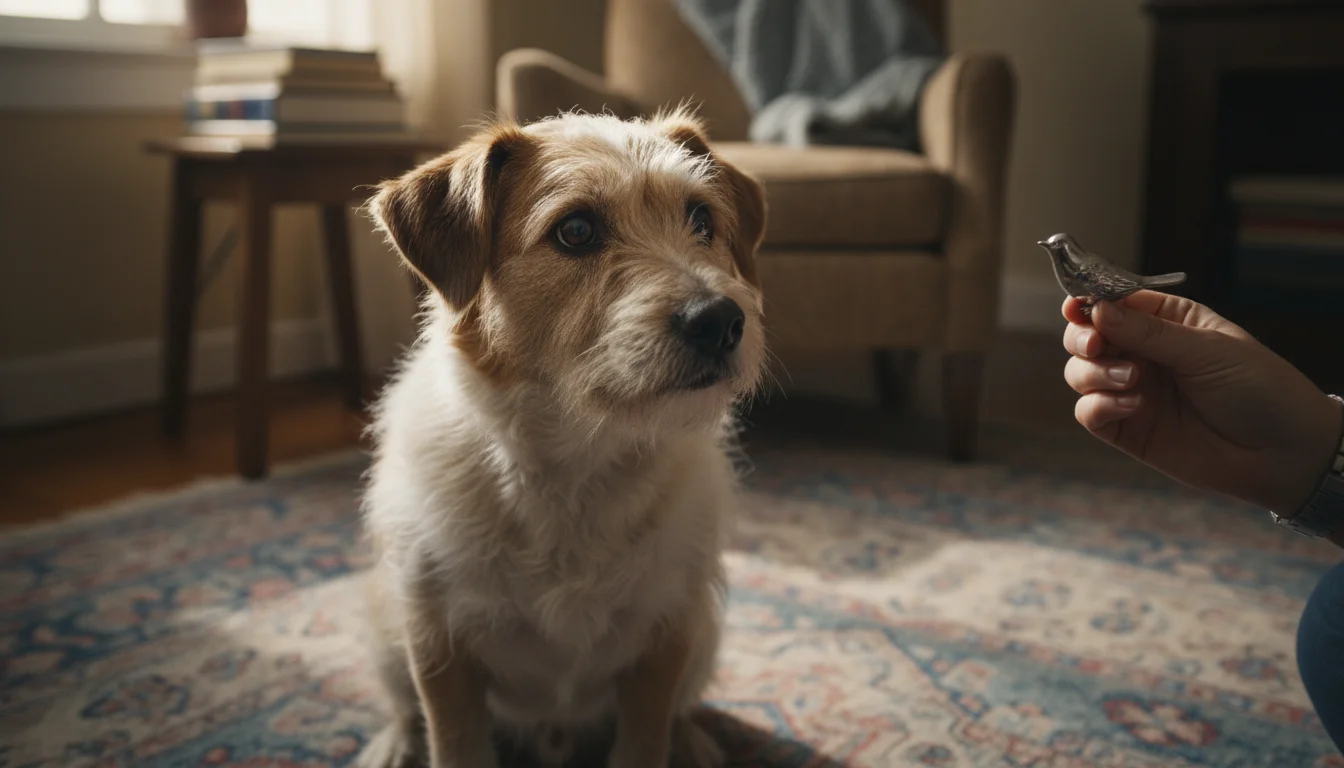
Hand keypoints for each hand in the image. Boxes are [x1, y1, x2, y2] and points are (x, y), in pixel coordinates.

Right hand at [1062, 290, 1341, 514]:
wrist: (1280, 453)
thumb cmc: (1258, 389)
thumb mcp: (1207, 350)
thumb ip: (1149, 332)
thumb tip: (1097, 309)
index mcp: (1166, 322)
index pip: (1114, 303)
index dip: (1090, 302)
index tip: (1078, 306)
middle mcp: (1143, 353)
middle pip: (1086, 335)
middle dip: (1083, 337)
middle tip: (1097, 345)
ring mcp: (1131, 390)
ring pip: (1080, 372)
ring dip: (1094, 372)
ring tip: (1130, 380)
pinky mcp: (1126, 428)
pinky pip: (1089, 412)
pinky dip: (1100, 405)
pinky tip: (1134, 406)